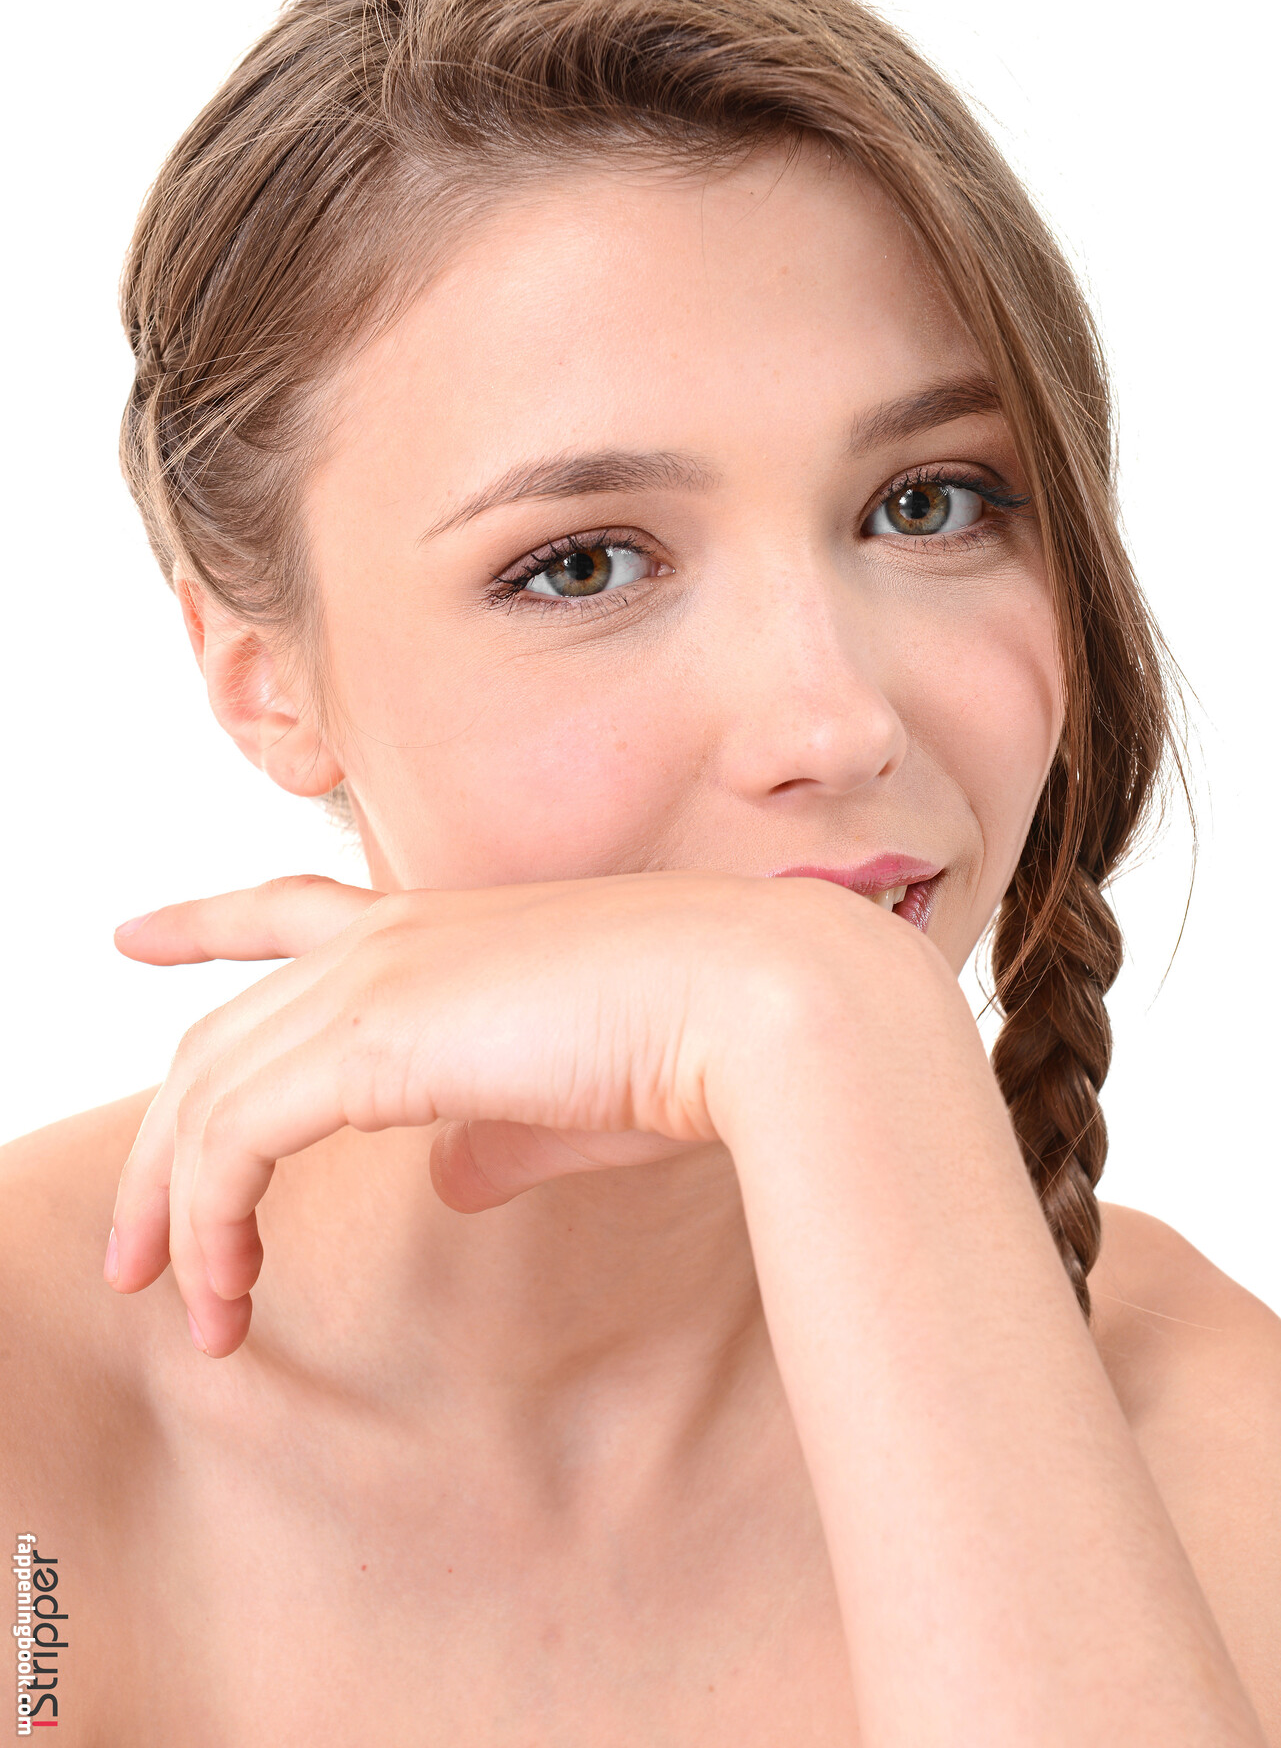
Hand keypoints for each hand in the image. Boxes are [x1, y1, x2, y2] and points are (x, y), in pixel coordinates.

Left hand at [107, 870, 900, 1355]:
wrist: (766, 1005)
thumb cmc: (702, 1048)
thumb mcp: (575, 1099)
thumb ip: (499, 1132)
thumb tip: (452, 1180)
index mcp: (441, 932)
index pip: (290, 909)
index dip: (206, 921)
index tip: (136, 935)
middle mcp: (391, 936)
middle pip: (224, 1039)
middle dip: (164, 1147)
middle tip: (137, 1245)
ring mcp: (376, 976)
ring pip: (211, 1091)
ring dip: (181, 1209)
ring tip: (189, 1307)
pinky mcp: (370, 1035)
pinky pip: (235, 1136)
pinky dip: (211, 1218)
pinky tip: (226, 1288)